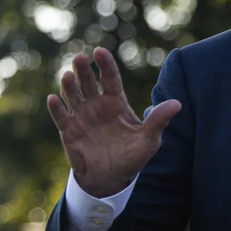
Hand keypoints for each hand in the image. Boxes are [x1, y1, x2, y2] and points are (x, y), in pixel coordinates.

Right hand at [46, 47, 180, 197]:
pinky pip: (61, 117)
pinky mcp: (69, 132)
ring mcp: (81, 117)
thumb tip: (177, 103)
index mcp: (116, 103)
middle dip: (83, 70)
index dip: (105, 64)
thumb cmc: (131, 157)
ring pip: (72, 96)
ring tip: (67, 76)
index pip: (110, 78)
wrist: (111, 179)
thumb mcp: (149, 140)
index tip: (99, 52)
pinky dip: (56, 108)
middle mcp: (96, 105)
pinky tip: (53, 99)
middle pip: (88, 82)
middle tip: (79, 58)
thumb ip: (158, 121)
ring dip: (68, 86)